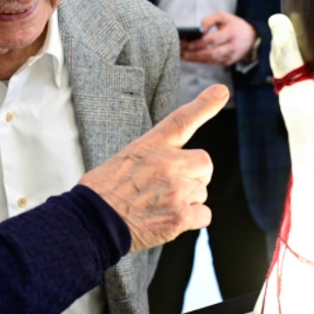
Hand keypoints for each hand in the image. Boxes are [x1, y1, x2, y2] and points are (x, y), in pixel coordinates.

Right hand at [78, 84, 227, 251]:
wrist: (93, 222)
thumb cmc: (102, 193)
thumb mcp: (123, 159)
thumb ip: (153, 157)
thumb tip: (172, 167)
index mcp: (151, 146)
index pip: (182, 119)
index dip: (205, 104)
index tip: (220, 91)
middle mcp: (168, 164)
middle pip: (204, 163)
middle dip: (194, 175)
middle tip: (171, 186)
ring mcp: (177, 190)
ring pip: (202, 191)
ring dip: (188, 199)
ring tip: (160, 206)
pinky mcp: (180, 217)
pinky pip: (204, 214)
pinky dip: (191, 219)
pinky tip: (169, 220)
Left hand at [180, 11, 257, 65]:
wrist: (252, 38)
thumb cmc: (234, 25)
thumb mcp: (223, 16)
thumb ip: (209, 20)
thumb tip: (198, 30)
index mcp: (232, 33)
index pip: (214, 40)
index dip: (200, 43)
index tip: (187, 43)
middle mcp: (232, 47)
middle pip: (212, 54)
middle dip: (195, 54)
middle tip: (181, 52)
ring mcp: (230, 56)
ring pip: (211, 61)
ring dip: (195, 59)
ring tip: (182, 55)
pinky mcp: (227, 62)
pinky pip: (212, 63)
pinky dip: (200, 61)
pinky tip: (190, 58)